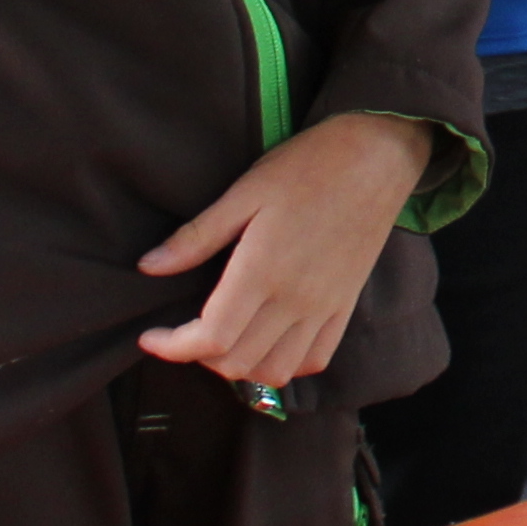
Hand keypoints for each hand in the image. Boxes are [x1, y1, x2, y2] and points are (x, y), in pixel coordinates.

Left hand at [136, 112, 430, 385]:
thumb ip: (197, 236)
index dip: (172, 347)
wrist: (377, 155)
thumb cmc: (309, 165)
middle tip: (183, 331)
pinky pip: (315, 359)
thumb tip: (149, 266)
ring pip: (275, 370)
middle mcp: (295, 298)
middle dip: (198, 357)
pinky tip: (268, 342)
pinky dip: (285, 365)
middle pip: (237, 362)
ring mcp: (325, 306)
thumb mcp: (245, 190)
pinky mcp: (345, 305)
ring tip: (223, 340)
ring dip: (240, 367)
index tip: (151, 336)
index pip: (210, 338)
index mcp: (263, 270)